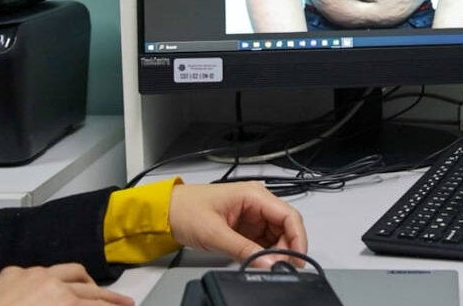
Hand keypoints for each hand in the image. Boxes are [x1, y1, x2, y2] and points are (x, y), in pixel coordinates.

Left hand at [0, 264, 131, 305]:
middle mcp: (51, 281)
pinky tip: (50, 288)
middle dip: (109, 297)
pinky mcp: (11, 273)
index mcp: (64, 301)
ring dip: (84, 281)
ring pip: (69, 270)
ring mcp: (30, 274)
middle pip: (90, 288)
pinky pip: (39, 271)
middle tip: (123, 302)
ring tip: (92, 290)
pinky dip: (50, 279)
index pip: (99, 304)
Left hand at [167, 182, 307, 267]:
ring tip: (267, 266)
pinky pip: (263, 241)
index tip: (298, 259)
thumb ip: (244, 250)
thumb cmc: (185, 210)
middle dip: (287, 248)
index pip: (289, 215)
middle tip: (279, 268)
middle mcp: (256, 202)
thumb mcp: (215, 233)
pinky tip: (259, 261)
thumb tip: (268, 263)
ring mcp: (252, 215)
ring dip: (276, 252)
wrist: (165, 212)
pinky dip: (264, 253)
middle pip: (286, 227)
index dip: (298, 238)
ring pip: (276, 236)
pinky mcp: (245, 227)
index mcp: (253, 195)